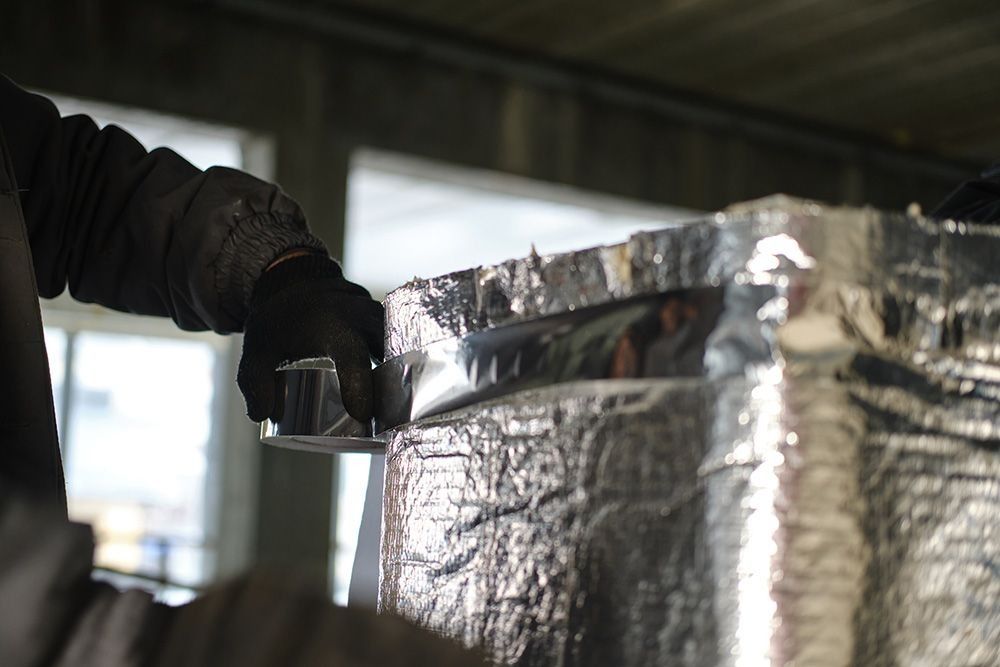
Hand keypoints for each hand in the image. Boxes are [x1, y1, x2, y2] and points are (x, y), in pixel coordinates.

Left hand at [238, 253, 383, 422]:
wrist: (291, 284)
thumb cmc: (276, 323)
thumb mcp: (256, 351)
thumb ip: (255, 383)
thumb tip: (262, 414)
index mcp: (330, 324)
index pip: (352, 357)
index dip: (359, 385)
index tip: (363, 415)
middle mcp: (358, 314)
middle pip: (386, 349)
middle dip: (392, 382)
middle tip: (389, 417)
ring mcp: (373, 311)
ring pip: (397, 340)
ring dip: (399, 368)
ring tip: (399, 403)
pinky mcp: (380, 314)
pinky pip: (396, 335)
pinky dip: (399, 357)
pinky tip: (399, 383)